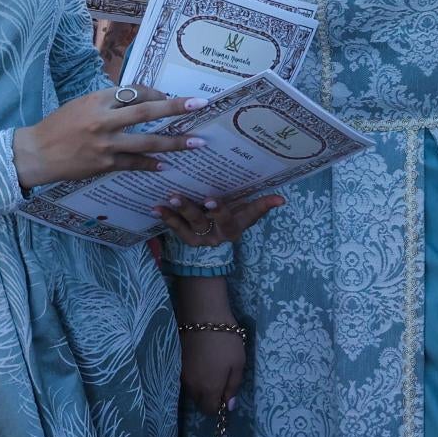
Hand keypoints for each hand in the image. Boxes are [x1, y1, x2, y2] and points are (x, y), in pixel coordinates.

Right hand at [14, 90, 194, 188]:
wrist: (36, 153)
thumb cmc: (58, 126)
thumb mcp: (82, 104)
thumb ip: (109, 102)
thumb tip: (139, 100)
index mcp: (98, 99)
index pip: (135, 92)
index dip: (156, 93)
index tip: (169, 96)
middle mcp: (104, 120)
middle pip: (147, 111)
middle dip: (176, 107)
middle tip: (200, 104)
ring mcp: (106, 144)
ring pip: (147, 142)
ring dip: (175, 142)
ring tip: (197, 142)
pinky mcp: (104, 165)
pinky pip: (134, 164)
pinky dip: (151, 164)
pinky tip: (165, 164)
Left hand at [161, 192, 281, 247]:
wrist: (214, 238)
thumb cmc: (233, 216)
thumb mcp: (246, 212)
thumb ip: (261, 205)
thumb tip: (281, 200)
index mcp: (235, 227)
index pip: (239, 218)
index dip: (233, 210)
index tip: (221, 200)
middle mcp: (218, 235)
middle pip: (212, 221)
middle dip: (208, 210)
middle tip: (205, 198)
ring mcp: (201, 238)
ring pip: (191, 224)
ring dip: (183, 211)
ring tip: (174, 197)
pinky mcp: (186, 237)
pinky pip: (175, 228)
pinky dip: (166, 217)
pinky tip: (156, 207)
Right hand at [181, 328, 247, 414]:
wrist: (203, 316)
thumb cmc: (226, 340)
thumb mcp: (238, 364)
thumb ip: (233, 387)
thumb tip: (228, 407)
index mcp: (209, 389)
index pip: (209, 410)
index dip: (218, 407)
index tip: (225, 394)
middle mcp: (192, 386)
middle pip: (199, 402)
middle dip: (209, 398)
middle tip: (220, 380)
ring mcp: (182, 375)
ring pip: (191, 391)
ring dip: (200, 387)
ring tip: (210, 370)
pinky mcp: (176, 363)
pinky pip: (185, 379)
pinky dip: (193, 377)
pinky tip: (200, 364)